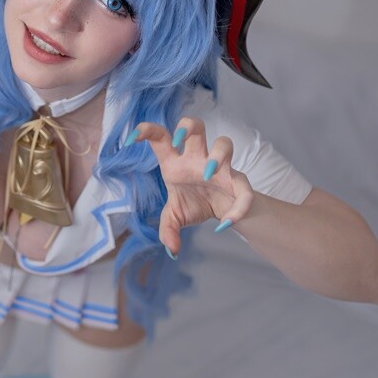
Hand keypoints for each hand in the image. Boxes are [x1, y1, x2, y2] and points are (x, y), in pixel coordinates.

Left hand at [128, 116, 253, 256]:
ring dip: (217, 155)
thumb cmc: (195, 204)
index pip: (162, 139)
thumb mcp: (175, 218)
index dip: (148, 131)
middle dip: (188, 127)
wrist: (223, 214)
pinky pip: (244, 189)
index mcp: (176, 163)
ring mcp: (220, 167)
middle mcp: (198, 159)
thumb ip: (168, 231)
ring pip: (224, 143)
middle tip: (179, 140)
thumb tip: (171, 250)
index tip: (132, 137)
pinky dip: (237, 208)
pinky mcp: (238, 181)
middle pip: (196, 127)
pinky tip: (224, 224)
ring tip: (207, 174)